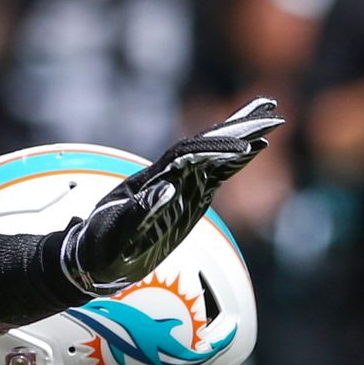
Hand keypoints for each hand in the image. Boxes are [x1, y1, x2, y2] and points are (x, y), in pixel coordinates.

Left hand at [65, 97, 283, 291]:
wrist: (91, 256)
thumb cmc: (101, 244)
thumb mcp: (117, 231)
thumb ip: (141, 213)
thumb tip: (167, 189)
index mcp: (153, 179)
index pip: (188, 154)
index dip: (215, 147)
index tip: (246, 144)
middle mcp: (170, 177)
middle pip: (206, 144)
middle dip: (238, 127)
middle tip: (272, 108)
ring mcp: (181, 186)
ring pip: (214, 154)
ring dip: (242, 134)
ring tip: (272, 116)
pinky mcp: (189, 198)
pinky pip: (217, 173)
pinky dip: (237, 159)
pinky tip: (255, 147)